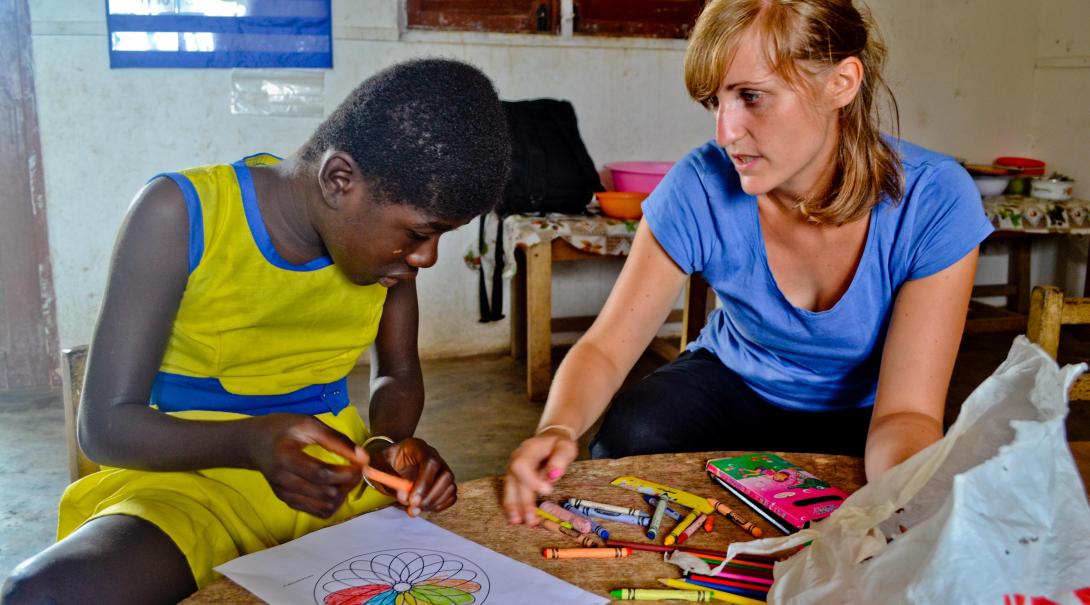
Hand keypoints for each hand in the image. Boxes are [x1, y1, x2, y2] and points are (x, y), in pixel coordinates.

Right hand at [246, 414, 366, 517]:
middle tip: (356, 469)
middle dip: (348, 483)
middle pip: (325, 494)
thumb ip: (336, 439)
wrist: (253, 443)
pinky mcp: (288, 502)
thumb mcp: (308, 424)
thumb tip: (362, 457)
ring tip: (345, 478)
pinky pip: (318, 512)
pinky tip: (334, 486)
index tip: (362, 464)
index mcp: (285, 458)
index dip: (347, 473)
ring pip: (324, 508)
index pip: (321, 474)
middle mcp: (283, 481)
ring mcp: (284, 495)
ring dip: (342, 495)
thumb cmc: (282, 429)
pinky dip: (332, 502)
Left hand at [368, 437, 455, 515]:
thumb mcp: (377, 466)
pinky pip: (450, 496)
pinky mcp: (444, 482)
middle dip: (430, 496)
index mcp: (418, 448)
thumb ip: (389, 481)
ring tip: (414, 510)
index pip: (430, 462)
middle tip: (413, 509)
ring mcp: (441, 469)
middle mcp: (434, 457)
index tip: (412, 500)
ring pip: (450, 487)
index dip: (424, 483)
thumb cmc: (383, 462)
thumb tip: (404, 497)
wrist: (389, 461)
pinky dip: (439, 505)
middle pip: (446, 475)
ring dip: (433, 503)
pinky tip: (423, 508)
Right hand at [502, 428, 577, 524]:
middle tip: (532, 519)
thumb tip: (554, 474)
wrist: (550, 439)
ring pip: (509, 489)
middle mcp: (516, 459)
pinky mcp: (514, 479)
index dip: (530, 479)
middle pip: (515, 480)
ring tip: (518, 522)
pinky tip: (515, 519)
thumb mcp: (565, 447)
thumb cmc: (558, 444)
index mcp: (528, 449)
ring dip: (513, 507)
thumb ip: (560, 459)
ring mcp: (513, 469)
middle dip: (523, 501)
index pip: (522, 464)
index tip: (547, 491)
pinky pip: (511, 493)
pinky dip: (513, 506)